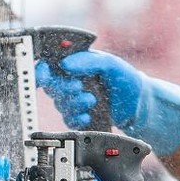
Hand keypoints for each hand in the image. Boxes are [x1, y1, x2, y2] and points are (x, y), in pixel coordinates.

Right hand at [35, 49, 179, 156]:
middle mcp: (71, 79)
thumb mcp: (110, 64)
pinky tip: (88, 116)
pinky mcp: (78, 115)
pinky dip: (77, 118)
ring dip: (74, 103)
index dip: (41, 69)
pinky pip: (68, 119)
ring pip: (59, 103)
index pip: (49, 63)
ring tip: (92, 100)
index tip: (44, 74)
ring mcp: (74, 98)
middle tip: (79, 87)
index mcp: (75, 63)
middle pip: (51, 85)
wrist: (139, 106)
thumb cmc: (126, 80)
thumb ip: (89, 61)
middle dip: (64, 88)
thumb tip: (66, 64)